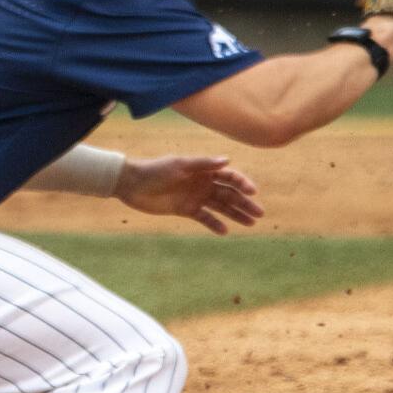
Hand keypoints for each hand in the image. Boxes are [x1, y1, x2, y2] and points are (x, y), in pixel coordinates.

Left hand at [114, 155, 262, 234]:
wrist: (132, 184)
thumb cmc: (156, 170)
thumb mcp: (179, 165)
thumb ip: (203, 163)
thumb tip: (227, 160)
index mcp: (203, 170)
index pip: (229, 177)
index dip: (243, 183)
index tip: (253, 193)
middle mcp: (203, 183)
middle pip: (229, 194)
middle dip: (245, 203)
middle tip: (260, 214)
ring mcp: (195, 197)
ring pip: (220, 207)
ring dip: (235, 214)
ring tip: (250, 224)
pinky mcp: (186, 209)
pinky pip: (204, 218)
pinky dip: (214, 224)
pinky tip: (225, 231)